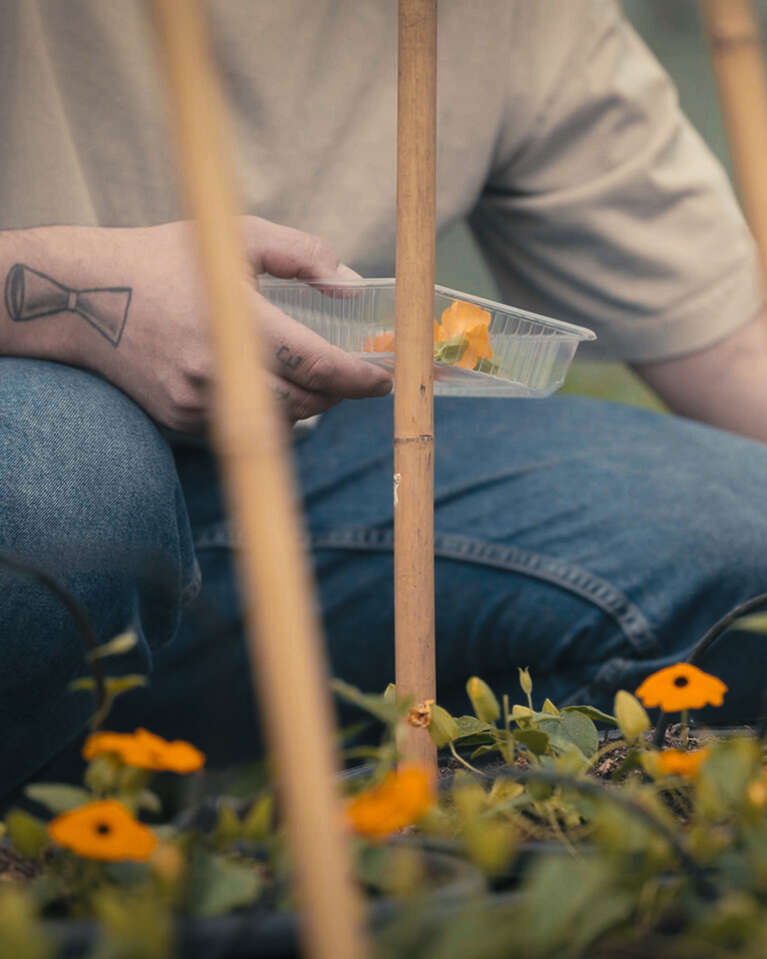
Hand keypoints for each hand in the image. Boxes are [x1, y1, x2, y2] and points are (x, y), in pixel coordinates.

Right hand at [65, 218, 391, 430]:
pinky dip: (265, 408)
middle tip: (352, 375)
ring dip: (305, 403)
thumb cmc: (165, 259)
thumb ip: (303, 255)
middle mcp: (218, 372)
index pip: (319, 366)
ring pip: (278, 420)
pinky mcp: (181, 419)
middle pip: (306, 402)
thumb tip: (352, 287)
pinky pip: (242, 425)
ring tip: (312, 377)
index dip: (360, 378)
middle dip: (337, 392)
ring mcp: (197, 403)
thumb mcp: (236, 236)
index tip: (385, 379)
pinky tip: (263, 382)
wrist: (84, 297)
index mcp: (238, 323)